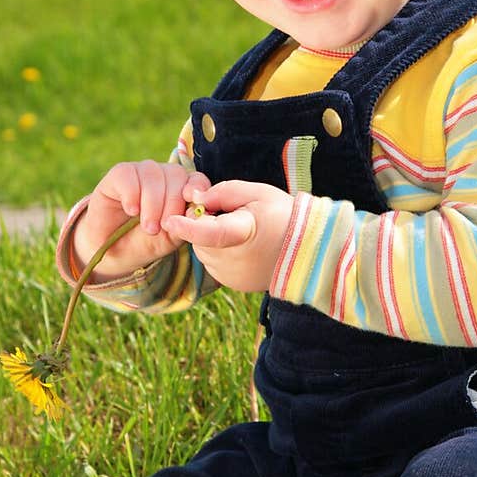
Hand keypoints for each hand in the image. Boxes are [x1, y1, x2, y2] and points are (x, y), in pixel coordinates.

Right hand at [74, 160, 210, 278]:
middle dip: (172, 203)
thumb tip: (196, 211)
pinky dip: (132, 193)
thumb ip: (185, 223)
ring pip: (153, 174)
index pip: (196, 179)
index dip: (197, 187)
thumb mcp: (169, 238)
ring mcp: (141, 173)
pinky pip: (128, 174)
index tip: (192, 201)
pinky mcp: (118, 175)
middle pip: (176, 174)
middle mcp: (163, 176)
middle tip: (162, 228)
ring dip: (153, 203)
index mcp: (181, 188)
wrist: (112, 251)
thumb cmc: (145, 243)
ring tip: (149, 228)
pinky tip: (132, 210)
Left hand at [164, 178, 294, 292]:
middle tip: (230, 214)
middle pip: (200, 239)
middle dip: (204, 224)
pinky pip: (213, 263)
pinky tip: (242, 246)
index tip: (170, 221)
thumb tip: (192, 198)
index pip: (209, 233)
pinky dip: (219, 252)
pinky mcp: (231, 284)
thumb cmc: (282, 215)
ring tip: (239, 229)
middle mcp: (234, 260)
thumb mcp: (256, 192)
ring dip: (210, 239)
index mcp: (243, 234)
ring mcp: (232, 276)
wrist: (307, 249)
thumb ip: (221, 192)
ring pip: (203, 251)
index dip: (187, 227)